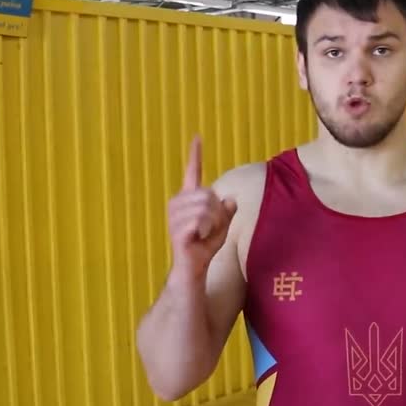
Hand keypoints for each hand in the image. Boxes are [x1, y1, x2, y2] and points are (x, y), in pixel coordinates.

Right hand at [167, 136, 236, 282]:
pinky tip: (199, 238)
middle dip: (218, 213)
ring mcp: (175, 216)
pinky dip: (208, 230)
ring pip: (208, 207)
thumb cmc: (205, 247)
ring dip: (214, 223)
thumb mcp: (222, 227)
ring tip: (204, 235)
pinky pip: (202, 220)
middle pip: (210, 194)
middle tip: (211, 229)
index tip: (197, 136)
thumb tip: (230, 200)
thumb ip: (227, 212)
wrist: (193, 268)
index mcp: (188, 199)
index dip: (195, 155)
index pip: (192, 172)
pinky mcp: (177, 229)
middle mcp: (178, 203)